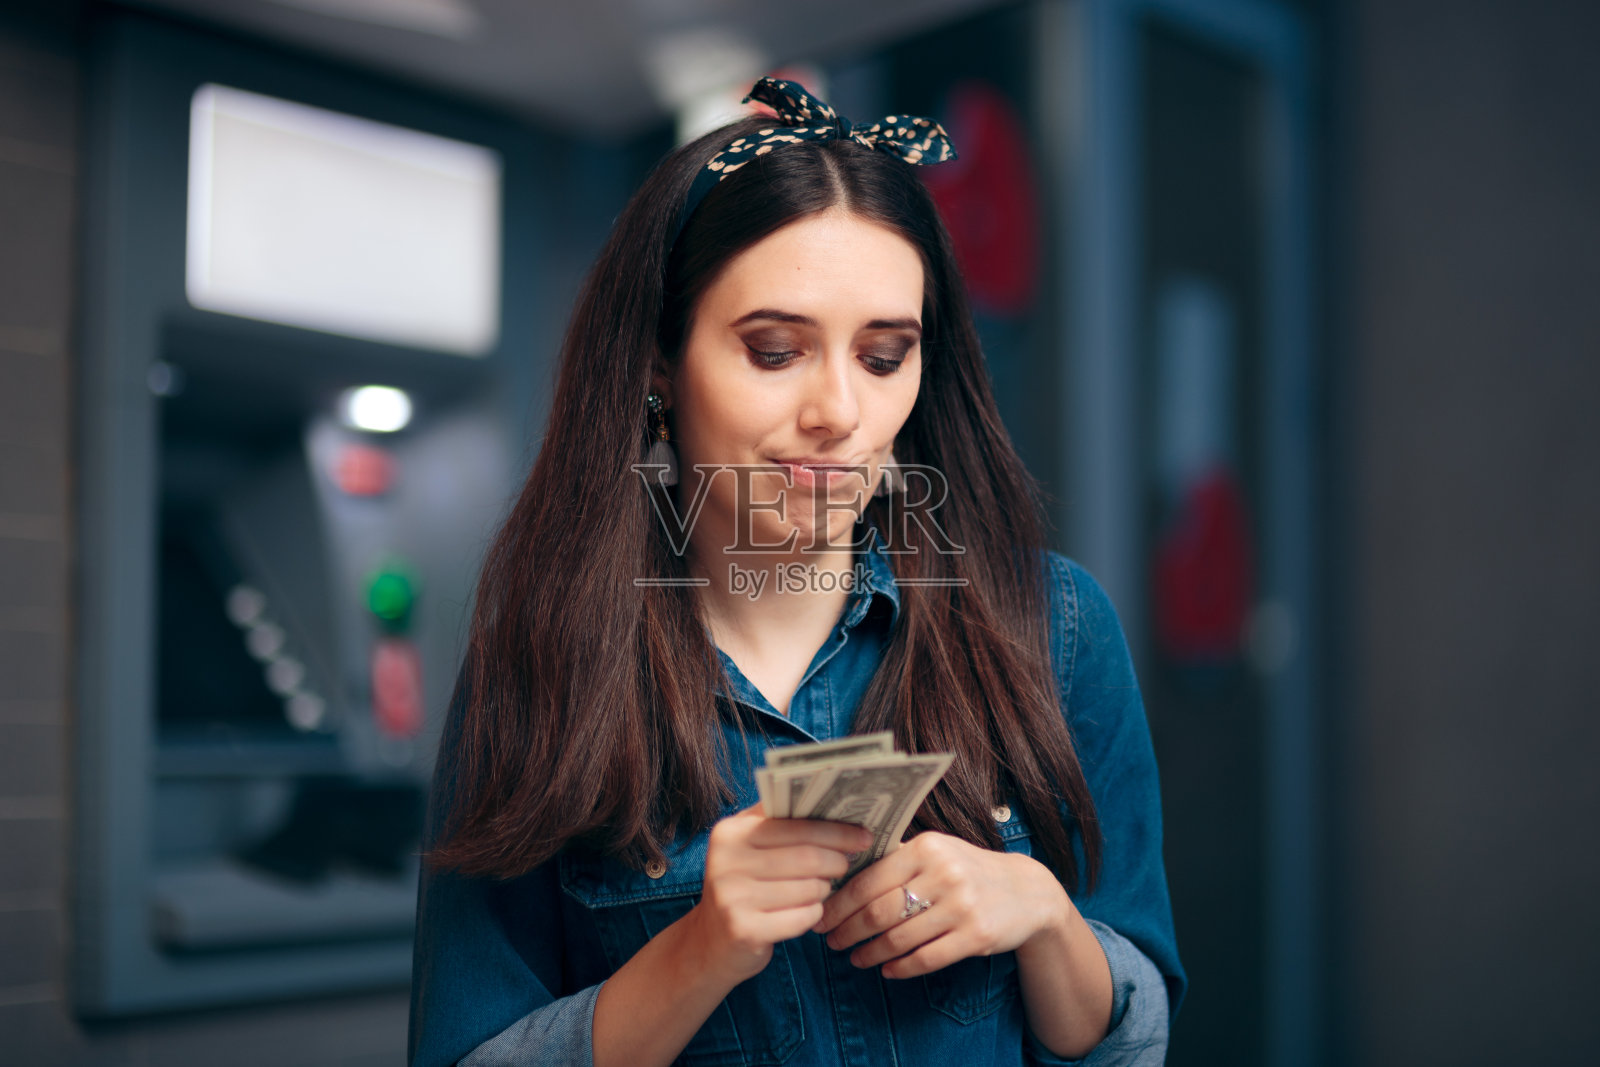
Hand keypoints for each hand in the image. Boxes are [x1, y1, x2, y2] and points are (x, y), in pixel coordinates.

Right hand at [688, 805, 873, 984]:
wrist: (708, 944)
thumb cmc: (741, 887)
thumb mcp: (747, 849)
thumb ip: (779, 823)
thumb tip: (835, 806)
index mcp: (730, 832)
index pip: (795, 823)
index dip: (835, 830)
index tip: (863, 835)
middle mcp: (726, 861)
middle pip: (807, 857)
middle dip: (836, 861)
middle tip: (847, 865)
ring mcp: (733, 897)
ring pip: (809, 888)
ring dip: (825, 890)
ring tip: (822, 889)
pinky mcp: (744, 930)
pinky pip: (803, 917)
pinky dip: (814, 914)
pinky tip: (809, 912)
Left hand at [813, 831, 1072, 978]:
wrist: (1027, 891)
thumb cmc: (967, 870)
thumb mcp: (936, 851)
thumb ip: (896, 860)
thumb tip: (838, 878)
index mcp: (926, 847)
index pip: (869, 879)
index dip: (839, 904)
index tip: (820, 917)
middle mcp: (943, 873)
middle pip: (879, 912)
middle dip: (848, 931)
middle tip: (831, 942)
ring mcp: (961, 906)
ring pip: (900, 938)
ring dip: (870, 953)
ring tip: (856, 958)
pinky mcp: (976, 936)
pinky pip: (927, 959)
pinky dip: (902, 968)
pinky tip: (888, 970)